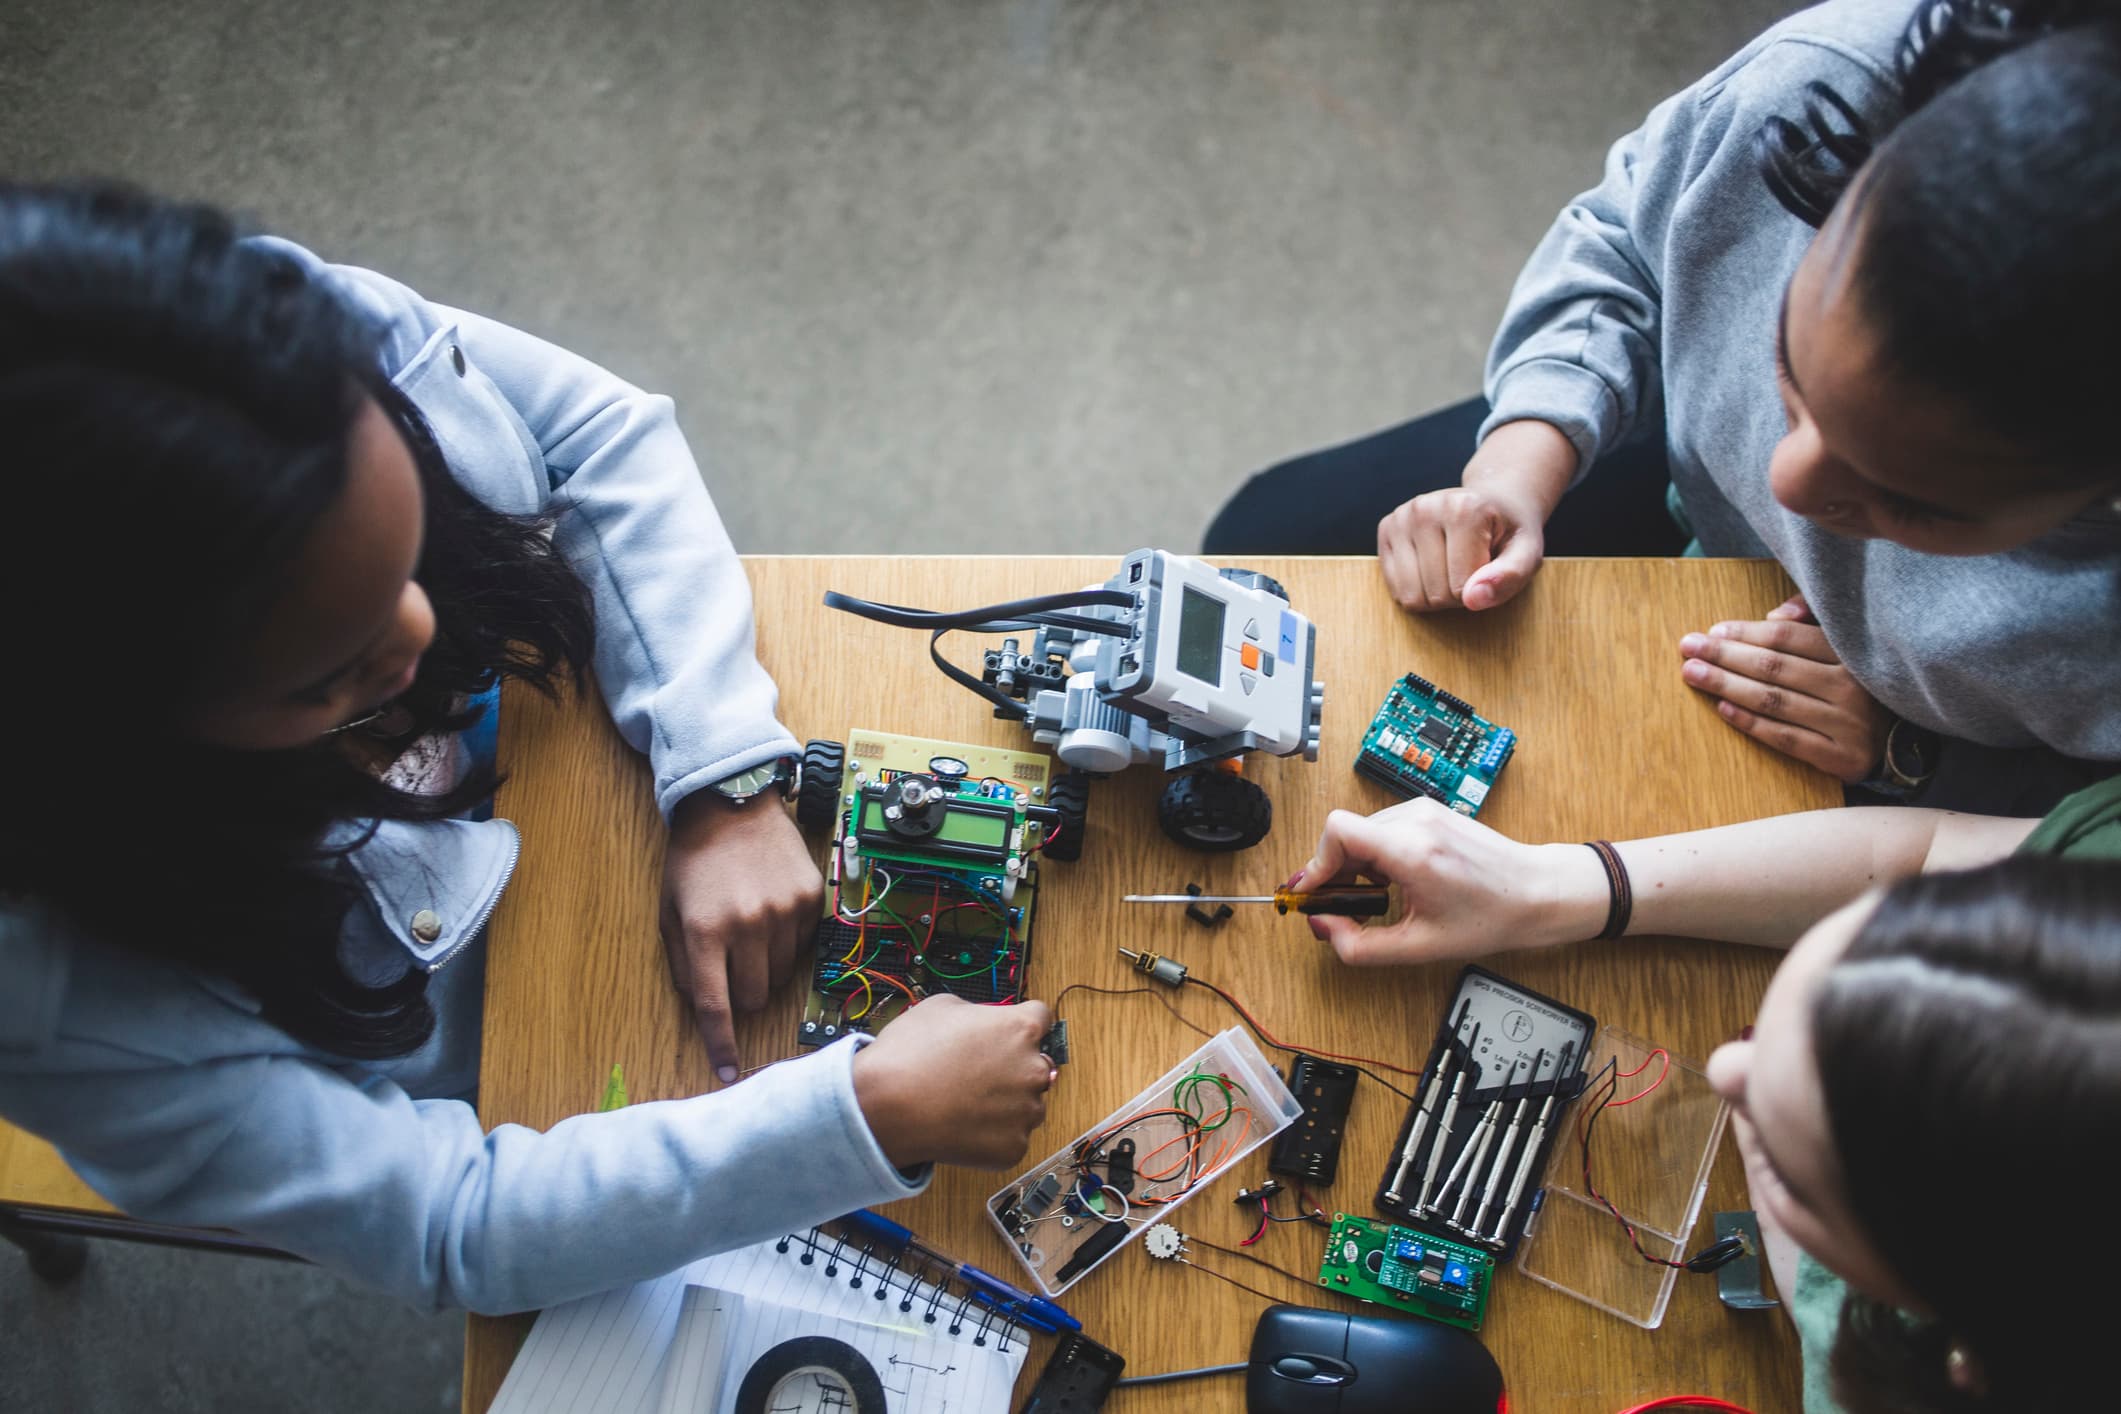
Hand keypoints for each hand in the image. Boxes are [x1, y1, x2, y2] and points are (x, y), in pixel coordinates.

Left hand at [660, 793, 823, 1081]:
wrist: (732, 803)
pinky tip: (771, 911)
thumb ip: (684, 964)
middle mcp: (748, 924)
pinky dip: (786, 941)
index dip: (721, 1045)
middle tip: (732, 966)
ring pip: (781, 976)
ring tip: (750, 929)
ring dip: (764, 967)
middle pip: (755, 997)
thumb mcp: (670, 912)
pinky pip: (803, 946)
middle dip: (743, 994)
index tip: (728, 1074)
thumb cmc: (693, 861)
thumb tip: (707, 1008)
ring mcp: (785, 911)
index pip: (715, 1005)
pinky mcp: (811, 899)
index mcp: (705, 930)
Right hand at [850, 996, 1056, 1169]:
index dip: (1020, 1024)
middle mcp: (1033, 1069)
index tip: (1007, 1034)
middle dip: (1016, 1067)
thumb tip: (984, 1023)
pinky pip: (1011, 1137)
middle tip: (979, 1074)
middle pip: (1038, 1064)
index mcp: (1021, 1029)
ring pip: (1028, 1105)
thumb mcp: (942, 1006)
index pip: (1041, 1017)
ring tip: (966, 1102)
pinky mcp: (1014, 1147)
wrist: (886, 1107)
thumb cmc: (909, 1054)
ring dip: (1007, 1103)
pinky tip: (963, 1125)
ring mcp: (1026, 1112)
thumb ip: (978, 1012)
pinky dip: (993, 1134)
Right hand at [1291, 799, 1607, 963]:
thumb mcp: (1420, 947)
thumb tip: (1325, 929)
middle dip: (1334, 872)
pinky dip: (1377, 854)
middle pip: (1345, 834)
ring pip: (1362, 831)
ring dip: (1356, 864)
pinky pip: (1384, 828)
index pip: (1337, 831)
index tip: (1315, 893)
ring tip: (1375, 896)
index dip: (1317, 864)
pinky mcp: (1430, 812)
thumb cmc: (1490, 917)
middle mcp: (1416, 821)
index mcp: (1412, 851)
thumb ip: (1361, 946)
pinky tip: (1394, 880)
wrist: (1536, 892)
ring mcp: (1424, 812)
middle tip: (1340, 905)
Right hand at [1375, 420, 1573, 612]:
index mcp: (1463, 509)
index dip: (1479, 591)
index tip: (1490, 568)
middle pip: (1435, 594)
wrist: (1492, 500)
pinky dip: (1416, 589)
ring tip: (1453, 568)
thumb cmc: (1509, 532)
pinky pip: (1396, 589)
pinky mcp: (1386, 529)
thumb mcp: (1528, 554)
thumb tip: (1473, 599)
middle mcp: (1425, 508)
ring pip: (1411, 596)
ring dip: (1435, 596)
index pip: (1461, 588)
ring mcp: (1401, 517)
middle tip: (1472, 569)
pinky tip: (1432, 567)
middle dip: (1457, 595)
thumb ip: (1509, 577)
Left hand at [1678, 594, 1890, 782]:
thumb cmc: (1855, 685)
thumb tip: (1775, 615)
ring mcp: (1848, 724)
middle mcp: (1851, 687)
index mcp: (1850, 654)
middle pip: (1774, 667)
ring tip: (1693, 675)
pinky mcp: (1841, 757)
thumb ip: (1811, 622)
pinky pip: (1785, 738)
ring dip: (1727, 686)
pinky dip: (1751, 723)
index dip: (1745, 633)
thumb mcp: (1843, 648)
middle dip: (1725, 656)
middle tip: (1688, 648)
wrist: (1899, 740)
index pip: (1786, 639)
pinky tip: (1722, 709)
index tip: (1711, 632)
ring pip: (1774, 701)